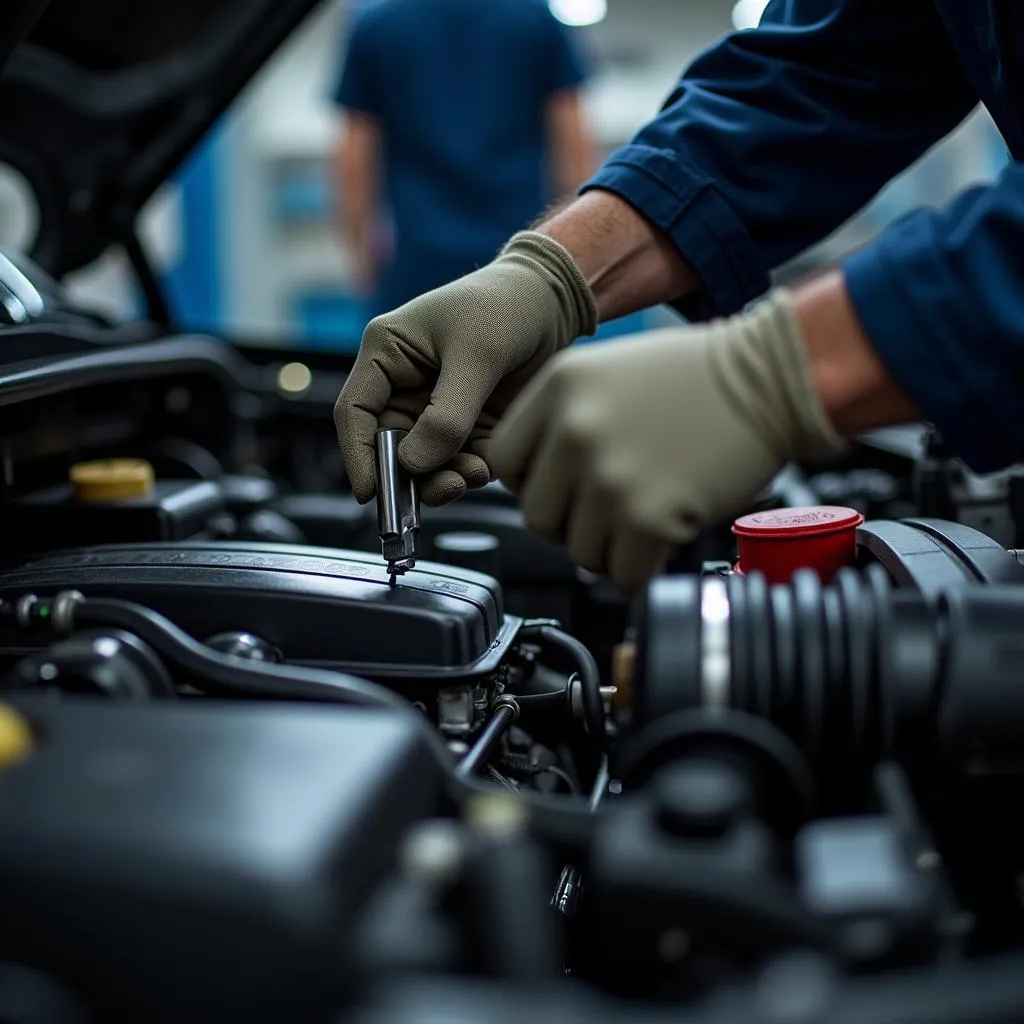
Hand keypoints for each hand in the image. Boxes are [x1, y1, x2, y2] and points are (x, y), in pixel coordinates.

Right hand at [334, 232, 595, 505]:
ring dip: (441, 479)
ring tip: (468, 475)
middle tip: (434, 492)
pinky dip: (467, 473)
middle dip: (409, 476)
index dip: (358, 455)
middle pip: (390, 447)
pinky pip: (458, 463)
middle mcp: (406, 386)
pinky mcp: (469, 428)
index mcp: (388, 354)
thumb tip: (414, 464)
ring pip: (424, 463)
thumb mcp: (476, 356)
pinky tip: (483, 468)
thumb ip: (446, 415)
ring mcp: (437, 410)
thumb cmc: (506, 307)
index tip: (370, 492)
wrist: (554, 302)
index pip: (355, 412)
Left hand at [490, 291, 847, 592]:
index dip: (532, 483)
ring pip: (578, 551)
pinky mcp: (648, 516)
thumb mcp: (607, 370)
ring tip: (642, 519)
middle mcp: (575, 430)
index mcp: (559, 387)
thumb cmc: (698, 376)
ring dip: (609, 548)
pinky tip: (661, 539)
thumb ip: (560, 419)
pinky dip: (640, 568)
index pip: (503, 462)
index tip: (560, 487)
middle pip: (537, 516)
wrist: (772, 377)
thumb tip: (535, 480)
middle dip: (572, 524)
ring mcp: (610, 475)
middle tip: (609, 512)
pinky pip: (620, 572)